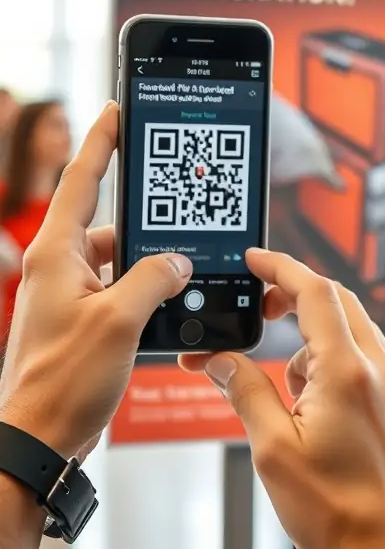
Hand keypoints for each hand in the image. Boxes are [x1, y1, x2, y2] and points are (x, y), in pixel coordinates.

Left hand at [0, 102, 192, 458]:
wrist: (39, 438)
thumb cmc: (64, 383)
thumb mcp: (120, 322)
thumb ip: (155, 279)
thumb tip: (177, 262)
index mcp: (56, 254)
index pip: (83, 181)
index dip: (103, 141)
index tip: (117, 110)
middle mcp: (60, 269)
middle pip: (110, 225)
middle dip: (147, 224)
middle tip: (178, 211)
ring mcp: (71, 297)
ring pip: (121, 263)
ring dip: (151, 268)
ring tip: (181, 275)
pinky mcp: (84, 323)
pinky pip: (121, 294)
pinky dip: (146, 296)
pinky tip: (169, 308)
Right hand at [180, 251, 384, 548]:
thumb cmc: (334, 515)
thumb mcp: (273, 452)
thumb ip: (246, 392)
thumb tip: (222, 361)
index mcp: (349, 374)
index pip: (316, 293)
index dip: (283, 268)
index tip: (258, 261)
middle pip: (342, 308)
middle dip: (298, 302)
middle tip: (263, 314)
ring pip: (359, 344)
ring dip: (319, 352)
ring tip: (293, 405)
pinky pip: (378, 375)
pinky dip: (346, 377)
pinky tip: (328, 422)